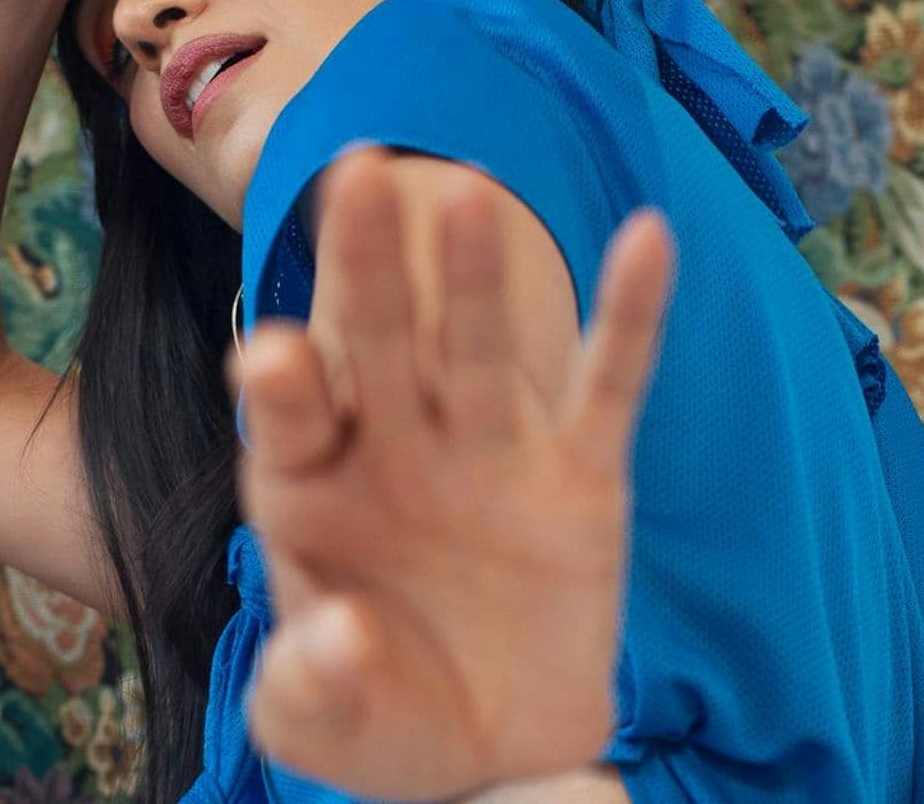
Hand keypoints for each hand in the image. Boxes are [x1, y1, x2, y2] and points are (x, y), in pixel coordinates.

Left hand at [226, 146, 674, 800]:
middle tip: (356, 177)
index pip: (292, 415)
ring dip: (476, 274)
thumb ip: (309, 692)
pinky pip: (609, 386)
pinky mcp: (579, 476)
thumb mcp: (323, 724)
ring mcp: (490, 451)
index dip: (284, 381)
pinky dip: (630, 318)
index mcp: (311, 483)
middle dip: (368, 265)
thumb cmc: (384, 715)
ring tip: (468, 192)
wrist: (490, 753)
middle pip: (380, 339)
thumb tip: (336, 637)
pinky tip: (648, 238)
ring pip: (479, 346)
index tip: (275, 352)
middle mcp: (396, 443)